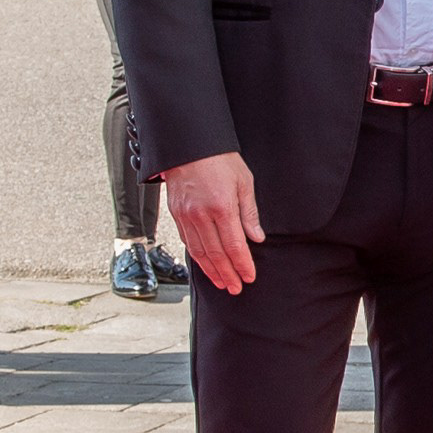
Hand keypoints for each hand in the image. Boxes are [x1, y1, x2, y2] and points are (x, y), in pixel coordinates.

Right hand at [161, 151, 264, 292]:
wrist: (188, 145)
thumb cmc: (220, 159)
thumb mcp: (244, 181)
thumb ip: (249, 212)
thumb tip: (256, 237)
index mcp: (221, 207)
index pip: (234, 245)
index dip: (242, 264)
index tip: (249, 276)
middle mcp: (201, 215)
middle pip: (216, 253)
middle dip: (228, 274)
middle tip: (236, 287)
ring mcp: (186, 216)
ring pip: (199, 252)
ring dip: (211, 270)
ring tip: (222, 283)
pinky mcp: (176, 214)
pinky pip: (188, 241)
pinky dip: (197, 257)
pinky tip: (205, 264)